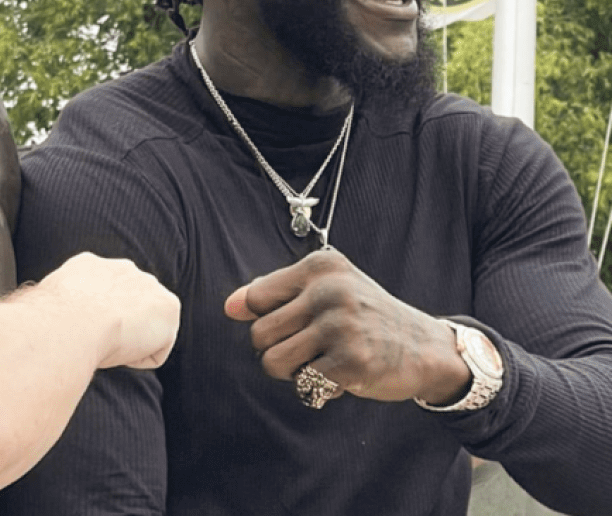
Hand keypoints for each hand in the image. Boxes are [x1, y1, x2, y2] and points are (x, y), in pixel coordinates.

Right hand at [46, 253, 180, 370]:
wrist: (72, 323)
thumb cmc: (50, 325)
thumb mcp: (46, 311)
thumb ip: (58, 311)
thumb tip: (44, 332)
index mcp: (89, 265)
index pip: (103, 293)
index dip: (95, 320)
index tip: (82, 336)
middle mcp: (122, 268)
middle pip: (130, 306)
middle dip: (121, 327)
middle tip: (99, 345)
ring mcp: (148, 285)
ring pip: (145, 328)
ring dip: (131, 343)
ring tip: (107, 347)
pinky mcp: (169, 307)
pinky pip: (157, 349)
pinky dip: (141, 359)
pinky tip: (121, 351)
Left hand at [224, 249, 469, 404]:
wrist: (425, 346)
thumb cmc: (364, 316)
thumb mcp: (327, 288)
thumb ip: (277, 293)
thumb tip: (229, 307)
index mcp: (320, 266)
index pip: (256, 297)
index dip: (263, 319)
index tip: (292, 325)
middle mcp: (329, 290)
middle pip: (259, 334)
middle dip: (276, 351)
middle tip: (308, 350)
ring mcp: (341, 324)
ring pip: (274, 362)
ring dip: (292, 373)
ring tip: (318, 363)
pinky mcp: (352, 361)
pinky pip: (304, 384)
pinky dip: (316, 388)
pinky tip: (341, 376)